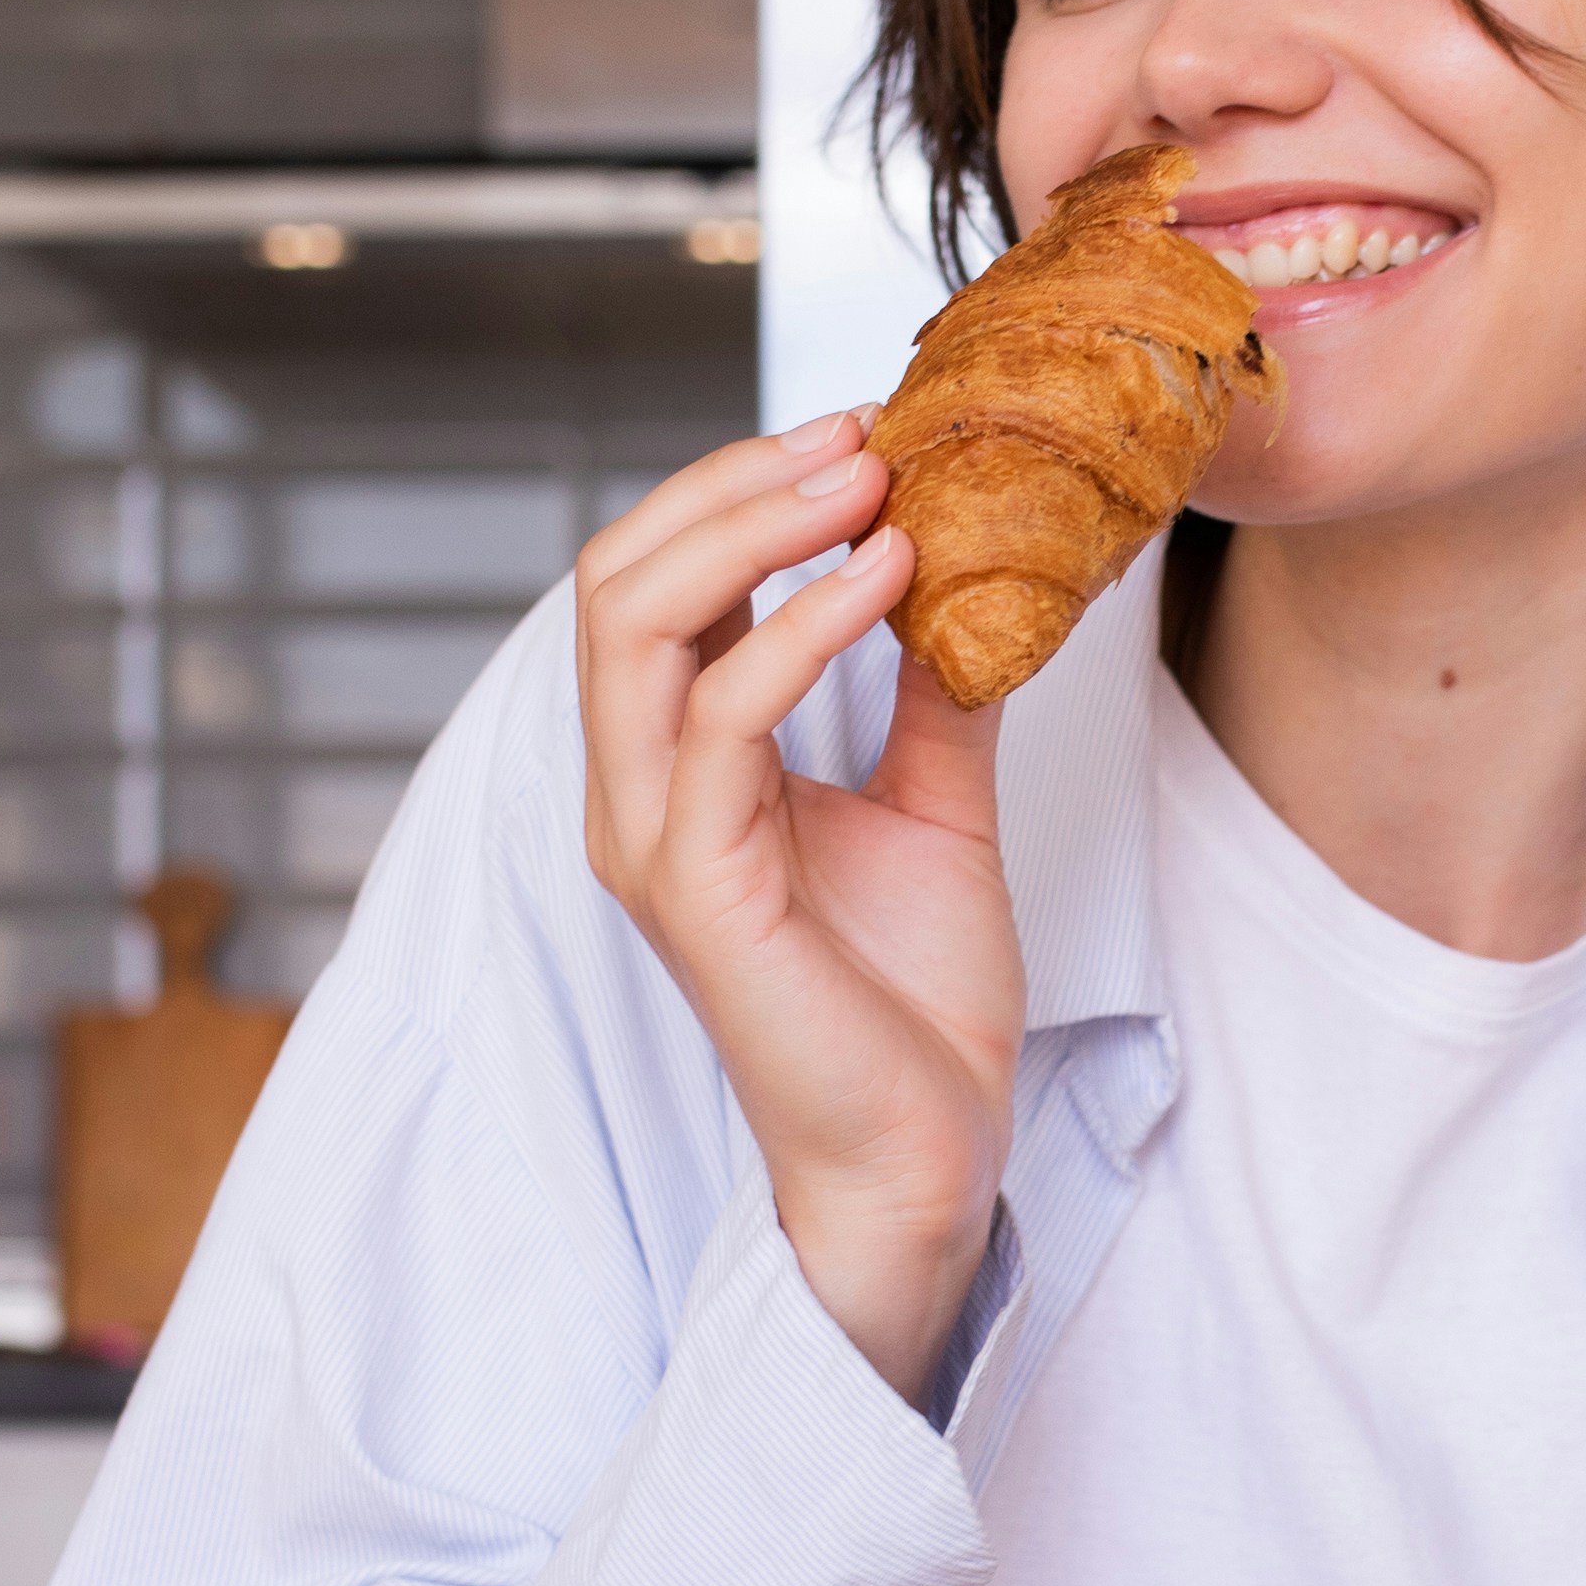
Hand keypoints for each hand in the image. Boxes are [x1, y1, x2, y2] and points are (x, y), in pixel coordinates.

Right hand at [575, 412, 1015, 1400]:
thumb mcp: (935, 806)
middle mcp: (638, 794)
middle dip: (730, 485)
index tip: (858, 433)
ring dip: (757, 531)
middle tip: (857, 435)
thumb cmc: (911, 1002)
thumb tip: (969, 569)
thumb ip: (928, 690)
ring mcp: (654, 838)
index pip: (652, 583)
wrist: (928, 1152)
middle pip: (616, 577)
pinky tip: (889, 581)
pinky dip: (804, 626)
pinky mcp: (698, 888)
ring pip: (636, 624)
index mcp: (675, 767)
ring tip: (870, 482)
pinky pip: (724, 715)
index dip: (737, 491)